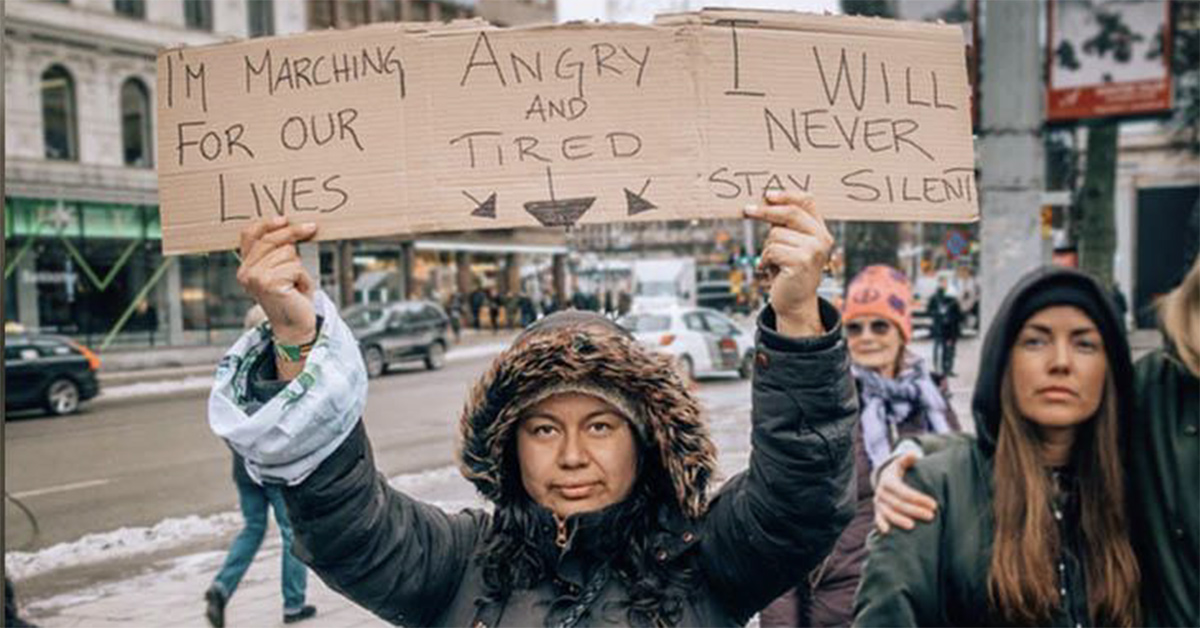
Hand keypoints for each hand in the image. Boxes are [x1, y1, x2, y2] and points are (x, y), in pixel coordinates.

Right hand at [235, 217, 318, 343]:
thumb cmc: (292, 296)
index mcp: (245, 267)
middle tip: (311, 228)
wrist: (295, 326)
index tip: (284, 219)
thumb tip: (288, 224)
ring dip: (298, 266)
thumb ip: (277, 250)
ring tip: (295, 283)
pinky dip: (303, 277)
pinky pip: (295, 266)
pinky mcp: (269, 283)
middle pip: (272, 239)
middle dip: (294, 233)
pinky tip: (297, 290)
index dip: (267, 224)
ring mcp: (255, 278)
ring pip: (287, 252)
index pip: (249, 235)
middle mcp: (245, 272)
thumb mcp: (282, 269)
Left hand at [743, 192, 832, 337]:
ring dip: (766, 248)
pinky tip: (771, 270)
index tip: (767, 194)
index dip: (787, 194)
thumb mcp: (791, 245)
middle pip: (790, 213)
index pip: (807, 201)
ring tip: (773, 262)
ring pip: (775, 234)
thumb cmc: (789, 273)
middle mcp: (822, 238)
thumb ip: (785, 225)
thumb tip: (765, 202)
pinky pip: (772, 250)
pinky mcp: (802, 261)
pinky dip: (765, 260)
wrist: (795, 303)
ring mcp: (814, 250)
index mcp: (820, 230)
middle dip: (765, 211)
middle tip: (747, 210)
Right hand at [873, 452, 937, 533]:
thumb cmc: (898, 472)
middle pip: (898, 504)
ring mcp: (878, 503)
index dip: (919, 499)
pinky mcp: (877, 511)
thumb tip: (914, 454)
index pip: (904, 492)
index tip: (934, 504)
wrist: (883, 480)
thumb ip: (907, 459)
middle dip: (915, 510)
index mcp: (888, 481)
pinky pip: (878, 518)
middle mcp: (881, 492)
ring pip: (888, 513)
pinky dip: (881, 524)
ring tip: (913, 527)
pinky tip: (889, 532)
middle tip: (931, 516)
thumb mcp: (901, 463)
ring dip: (900, 520)